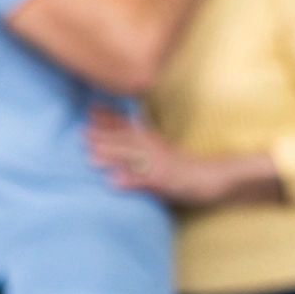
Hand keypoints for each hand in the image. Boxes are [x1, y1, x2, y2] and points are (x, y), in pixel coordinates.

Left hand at [87, 105, 222, 205]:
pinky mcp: (167, 181)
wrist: (213, 177)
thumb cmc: (184, 166)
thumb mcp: (162, 149)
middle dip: (104, 137)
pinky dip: (130, 180)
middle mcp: (155, 149)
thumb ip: (143, 139)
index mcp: (153, 140)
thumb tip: (126, 126)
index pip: (129, 126)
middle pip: (127, 140)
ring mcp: (161, 164)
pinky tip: (114, 182)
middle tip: (81, 134)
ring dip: (113, 157)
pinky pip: (147, 181)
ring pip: (134, 158)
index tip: (89, 111)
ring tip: (91, 158)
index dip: (109, 118)